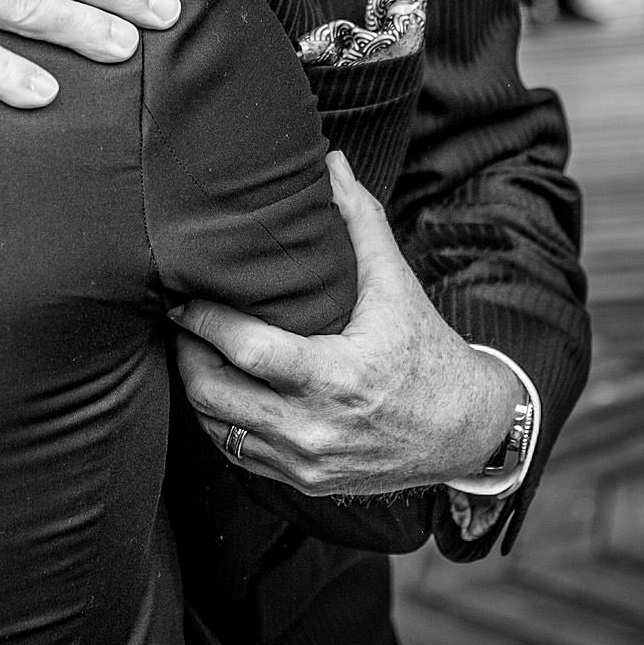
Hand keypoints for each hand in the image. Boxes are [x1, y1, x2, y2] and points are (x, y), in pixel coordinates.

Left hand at [170, 155, 517, 495]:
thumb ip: (360, 221)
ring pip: (216, 428)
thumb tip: (333, 162)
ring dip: (196, 387)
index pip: (242, 349)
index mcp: (334, 377)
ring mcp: (305, 462)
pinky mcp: (304, 482)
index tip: (180, 295)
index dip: (201, 320)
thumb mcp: (396, 285)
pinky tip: (220, 387)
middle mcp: (313, 428)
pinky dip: (219, 421)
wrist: (464, 429)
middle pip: (213, 393)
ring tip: (192, 349)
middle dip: (186, 353)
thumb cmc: (426, 351)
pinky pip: (238, 455)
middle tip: (178, 320)